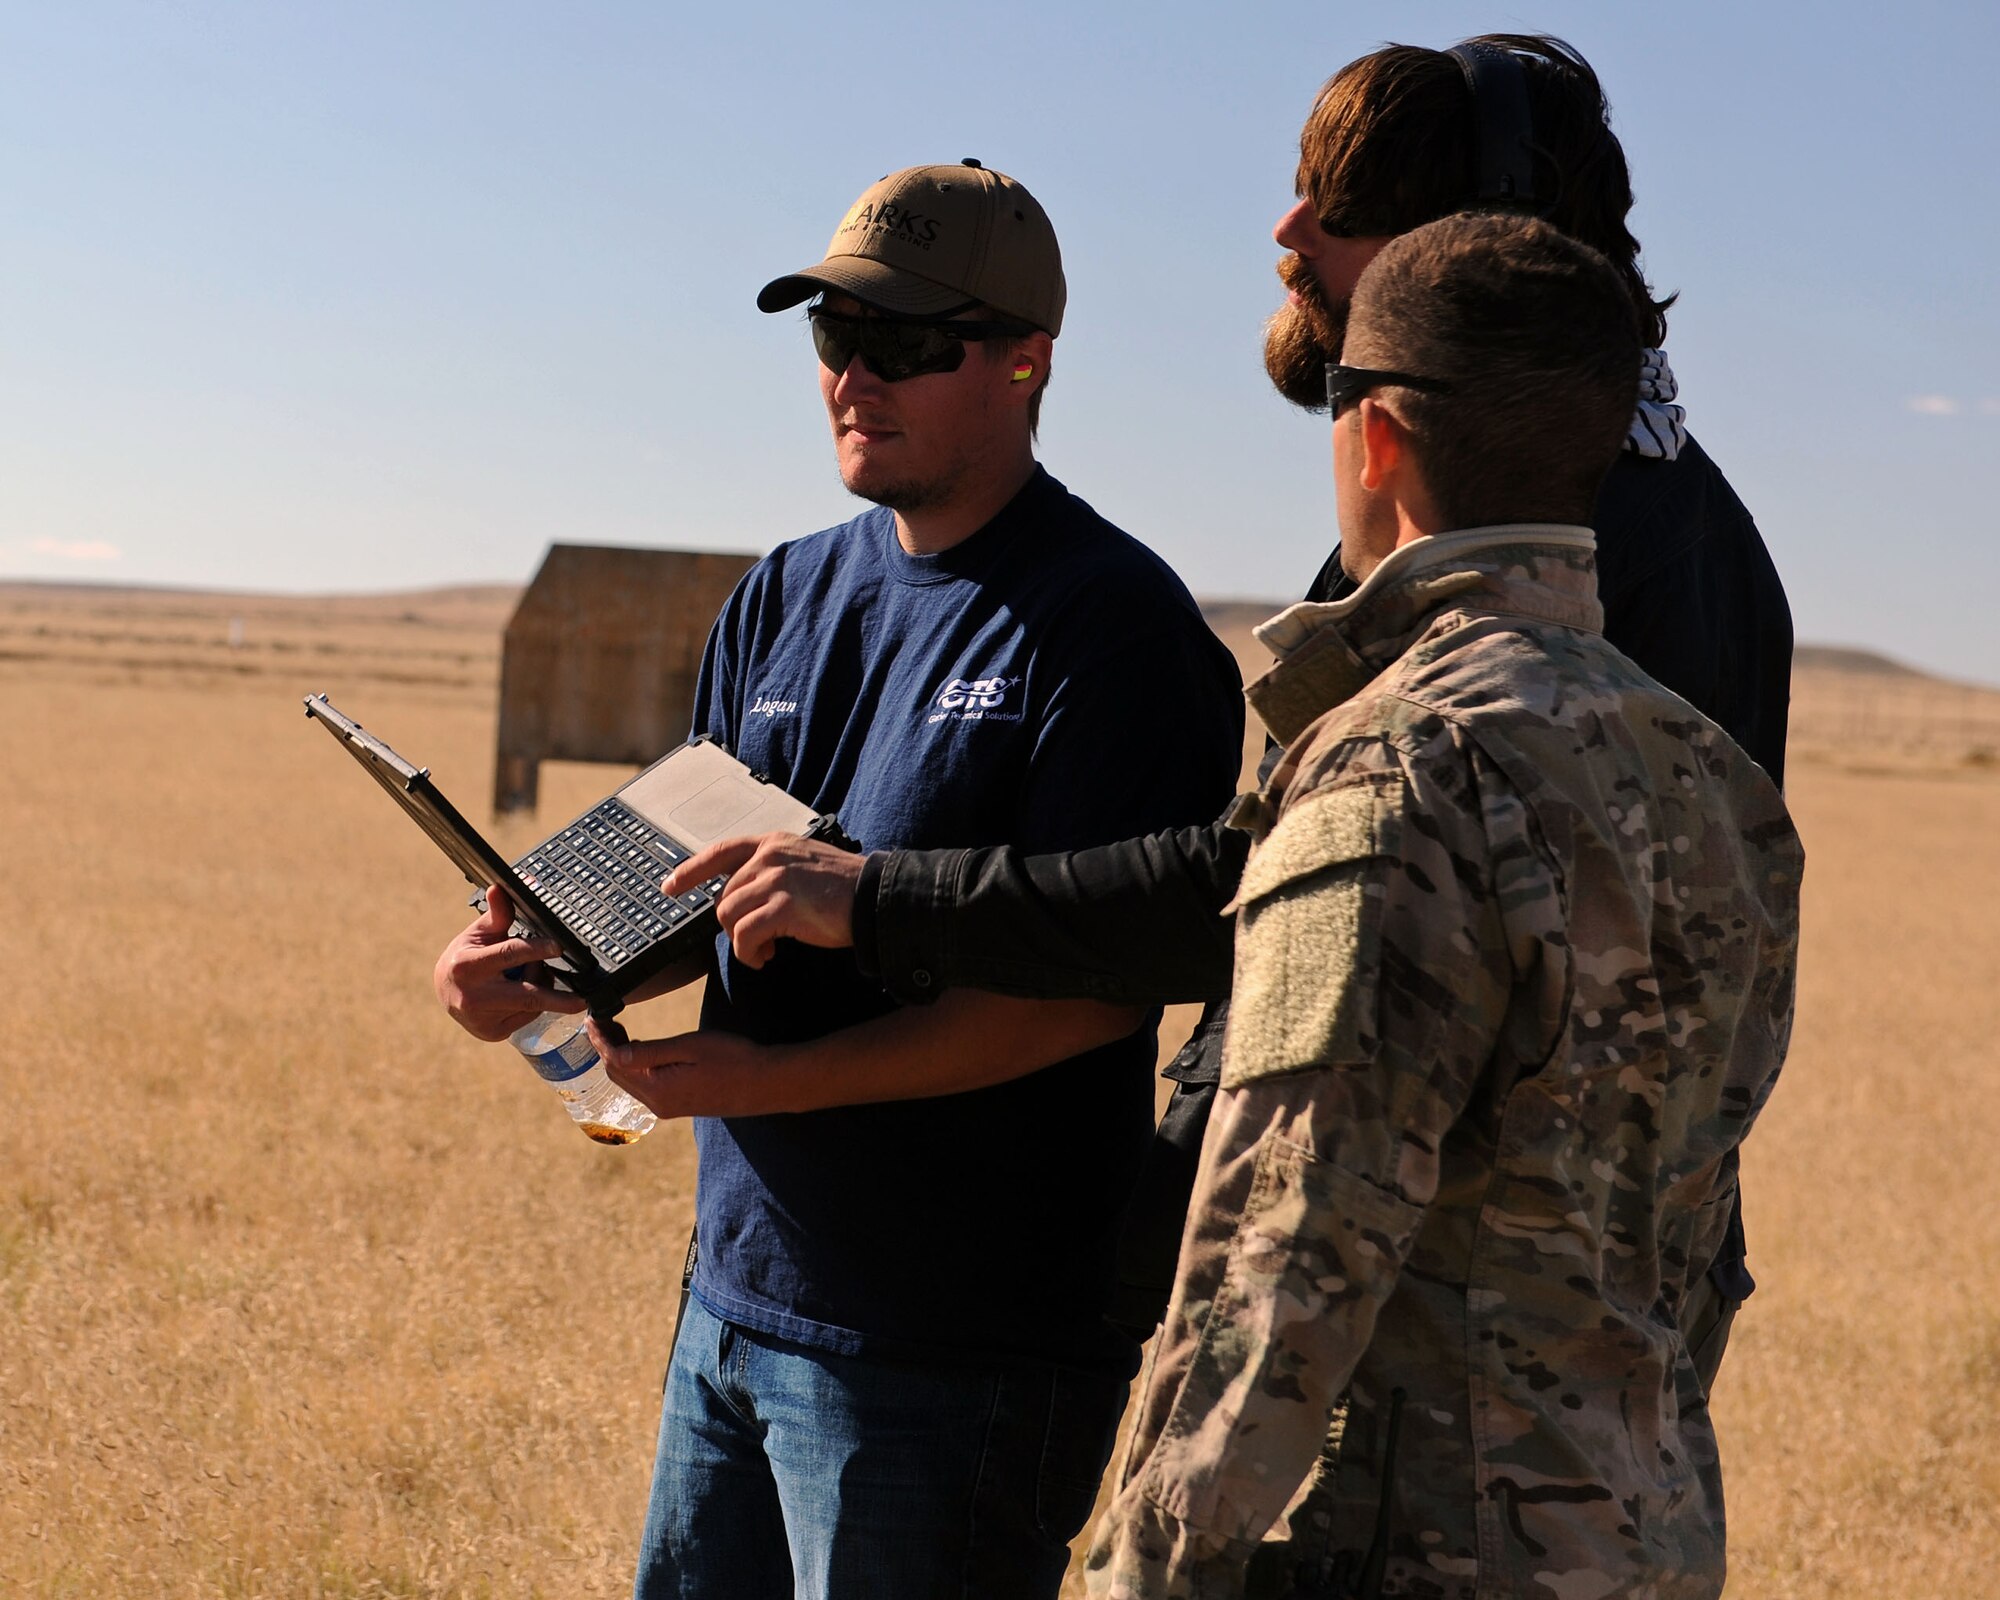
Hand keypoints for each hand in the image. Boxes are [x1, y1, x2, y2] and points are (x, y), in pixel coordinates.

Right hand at [433, 883, 585, 1040]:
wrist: (443, 992)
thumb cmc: (465, 957)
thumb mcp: (477, 934)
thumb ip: (496, 916)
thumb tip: (500, 888)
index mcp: (468, 966)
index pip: (509, 955)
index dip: (536, 950)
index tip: (559, 947)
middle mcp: (473, 996)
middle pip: (526, 997)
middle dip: (557, 999)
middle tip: (582, 1000)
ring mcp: (482, 1019)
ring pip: (530, 1006)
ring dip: (542, 989)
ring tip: (530, 972)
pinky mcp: (491, 1033)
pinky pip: (525, 1018)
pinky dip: (532, 1006)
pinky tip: (520, 993)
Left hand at [587, 1021, 796, 1118]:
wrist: (767, 1084)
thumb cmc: (733, 1059)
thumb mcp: (689, 1047)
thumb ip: (648, 1052)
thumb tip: (613, 1053)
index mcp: (657, 1090)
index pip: (615, 1063)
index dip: (601, 1040)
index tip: (592, 1019)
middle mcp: (658, 1104)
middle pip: (618, 1075)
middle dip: (606, 1048)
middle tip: (602, 1021)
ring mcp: (669, 1108)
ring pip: (631, 1082)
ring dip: (621, 1058)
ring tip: (616, 1032)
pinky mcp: (680, 1105)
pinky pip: (646, 1087)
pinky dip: (637, 1068)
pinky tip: (642, 1051)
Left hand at [662, 834, 864, 968]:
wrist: (875, 898)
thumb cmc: (845, 889)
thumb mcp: (804, 864)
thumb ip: (774, 872)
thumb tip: (744, 899)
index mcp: (774, 843)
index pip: (721, 851)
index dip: (691, 870)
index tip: (670, 886)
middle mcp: (770, 857)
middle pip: (724, 897)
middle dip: (734, 926)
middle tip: (759, 942)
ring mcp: (776, 880)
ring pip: (729, 918)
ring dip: (742, 942)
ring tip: (765, 951)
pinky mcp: (783, 907)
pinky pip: (745, 937)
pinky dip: (750, 954)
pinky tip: (767, 957)